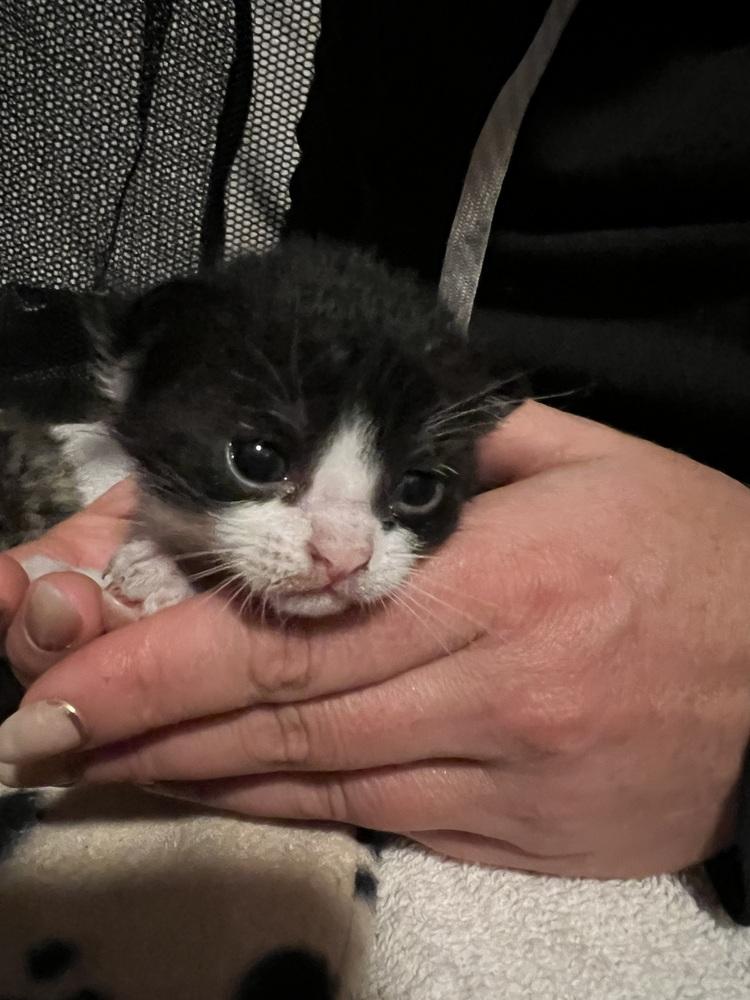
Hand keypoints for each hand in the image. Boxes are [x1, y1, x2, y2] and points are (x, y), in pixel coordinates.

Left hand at [2, 404, 748, 878]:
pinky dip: (283, 808)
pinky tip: (219, 795)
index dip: (168, 665)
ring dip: (195, 776)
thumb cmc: (696, 548)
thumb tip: (350, 445)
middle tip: (39, 734)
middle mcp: (498, 689)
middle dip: (145, 731)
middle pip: (286, 720)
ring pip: (316, 783)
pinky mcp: (521, 834)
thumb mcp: (588, 462)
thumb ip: (457, 448)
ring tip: (99, 766)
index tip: (67, 683)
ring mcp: (507, 775)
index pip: (298, 635)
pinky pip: (377, 823)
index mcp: (507, 580)